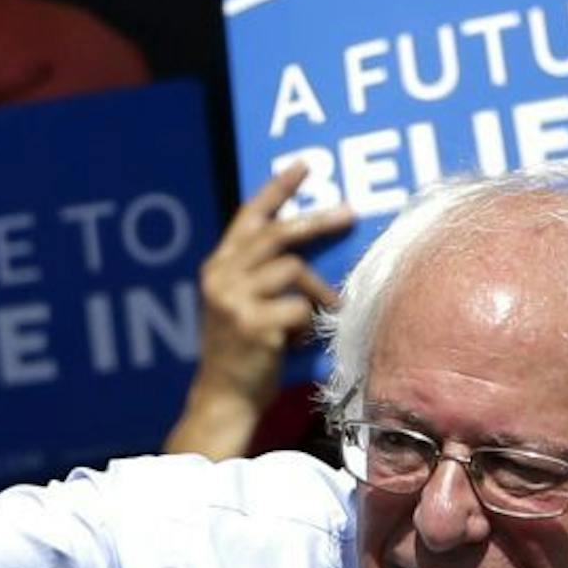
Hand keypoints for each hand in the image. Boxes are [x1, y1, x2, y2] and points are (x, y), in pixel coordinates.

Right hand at [168, 163, 351, 458]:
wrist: (222, 401)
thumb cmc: (242, 356)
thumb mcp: (239, 306)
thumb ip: (258, 276)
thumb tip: (304, 253)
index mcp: (217, 268)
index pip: (248, 217)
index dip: (276, 190)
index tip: (304, 167)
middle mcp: (221, 277)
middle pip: (277, 233)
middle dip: (317, 220)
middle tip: (350, 213)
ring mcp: (234, 300)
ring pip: (293, 269)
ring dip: (317, 291)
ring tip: (326, 312)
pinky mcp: (252, 324)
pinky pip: (299, 309)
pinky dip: (308, 324)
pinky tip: (297, 343)